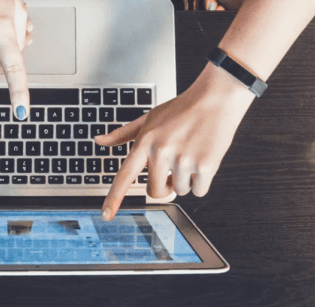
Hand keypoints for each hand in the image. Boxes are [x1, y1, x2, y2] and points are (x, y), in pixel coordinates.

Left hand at [96, 63, 256, 220]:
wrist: (215, 98)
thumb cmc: (181, 109)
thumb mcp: (149, 117)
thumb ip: (123, 134)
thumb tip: (99, 141)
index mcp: (145, 142)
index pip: (125, 175)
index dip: (114, 198)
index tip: (106, 215)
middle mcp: (162, 152)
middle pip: (155, 191)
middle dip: (164, 186)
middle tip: (173, 167)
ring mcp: (183, 160)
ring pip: (180, 191)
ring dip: (186, 180)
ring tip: (191, 153)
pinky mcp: (205, 166)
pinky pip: (199, 191)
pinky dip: (202, 181)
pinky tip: (203, 158)